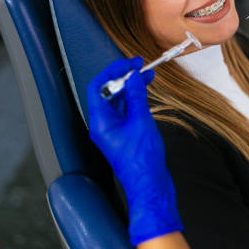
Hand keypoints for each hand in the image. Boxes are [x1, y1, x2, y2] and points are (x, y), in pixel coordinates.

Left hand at [87, 57, 182, 244]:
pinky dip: (134, 99)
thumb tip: (133, 77)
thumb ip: (136, 96)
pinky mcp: (124, 135)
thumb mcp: (141, 121)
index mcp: (100, 121)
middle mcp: (103, 125)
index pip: (98, 87)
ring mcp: (113, 130)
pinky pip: (125, 111)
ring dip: (131, 87)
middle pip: (108, 92)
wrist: (150, 185)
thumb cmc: (142, 161)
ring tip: (147, 76)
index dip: (112, 71)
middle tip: (139, 66)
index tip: (128, 63)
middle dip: (124, 77)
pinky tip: (145, 93)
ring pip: (118, 101)